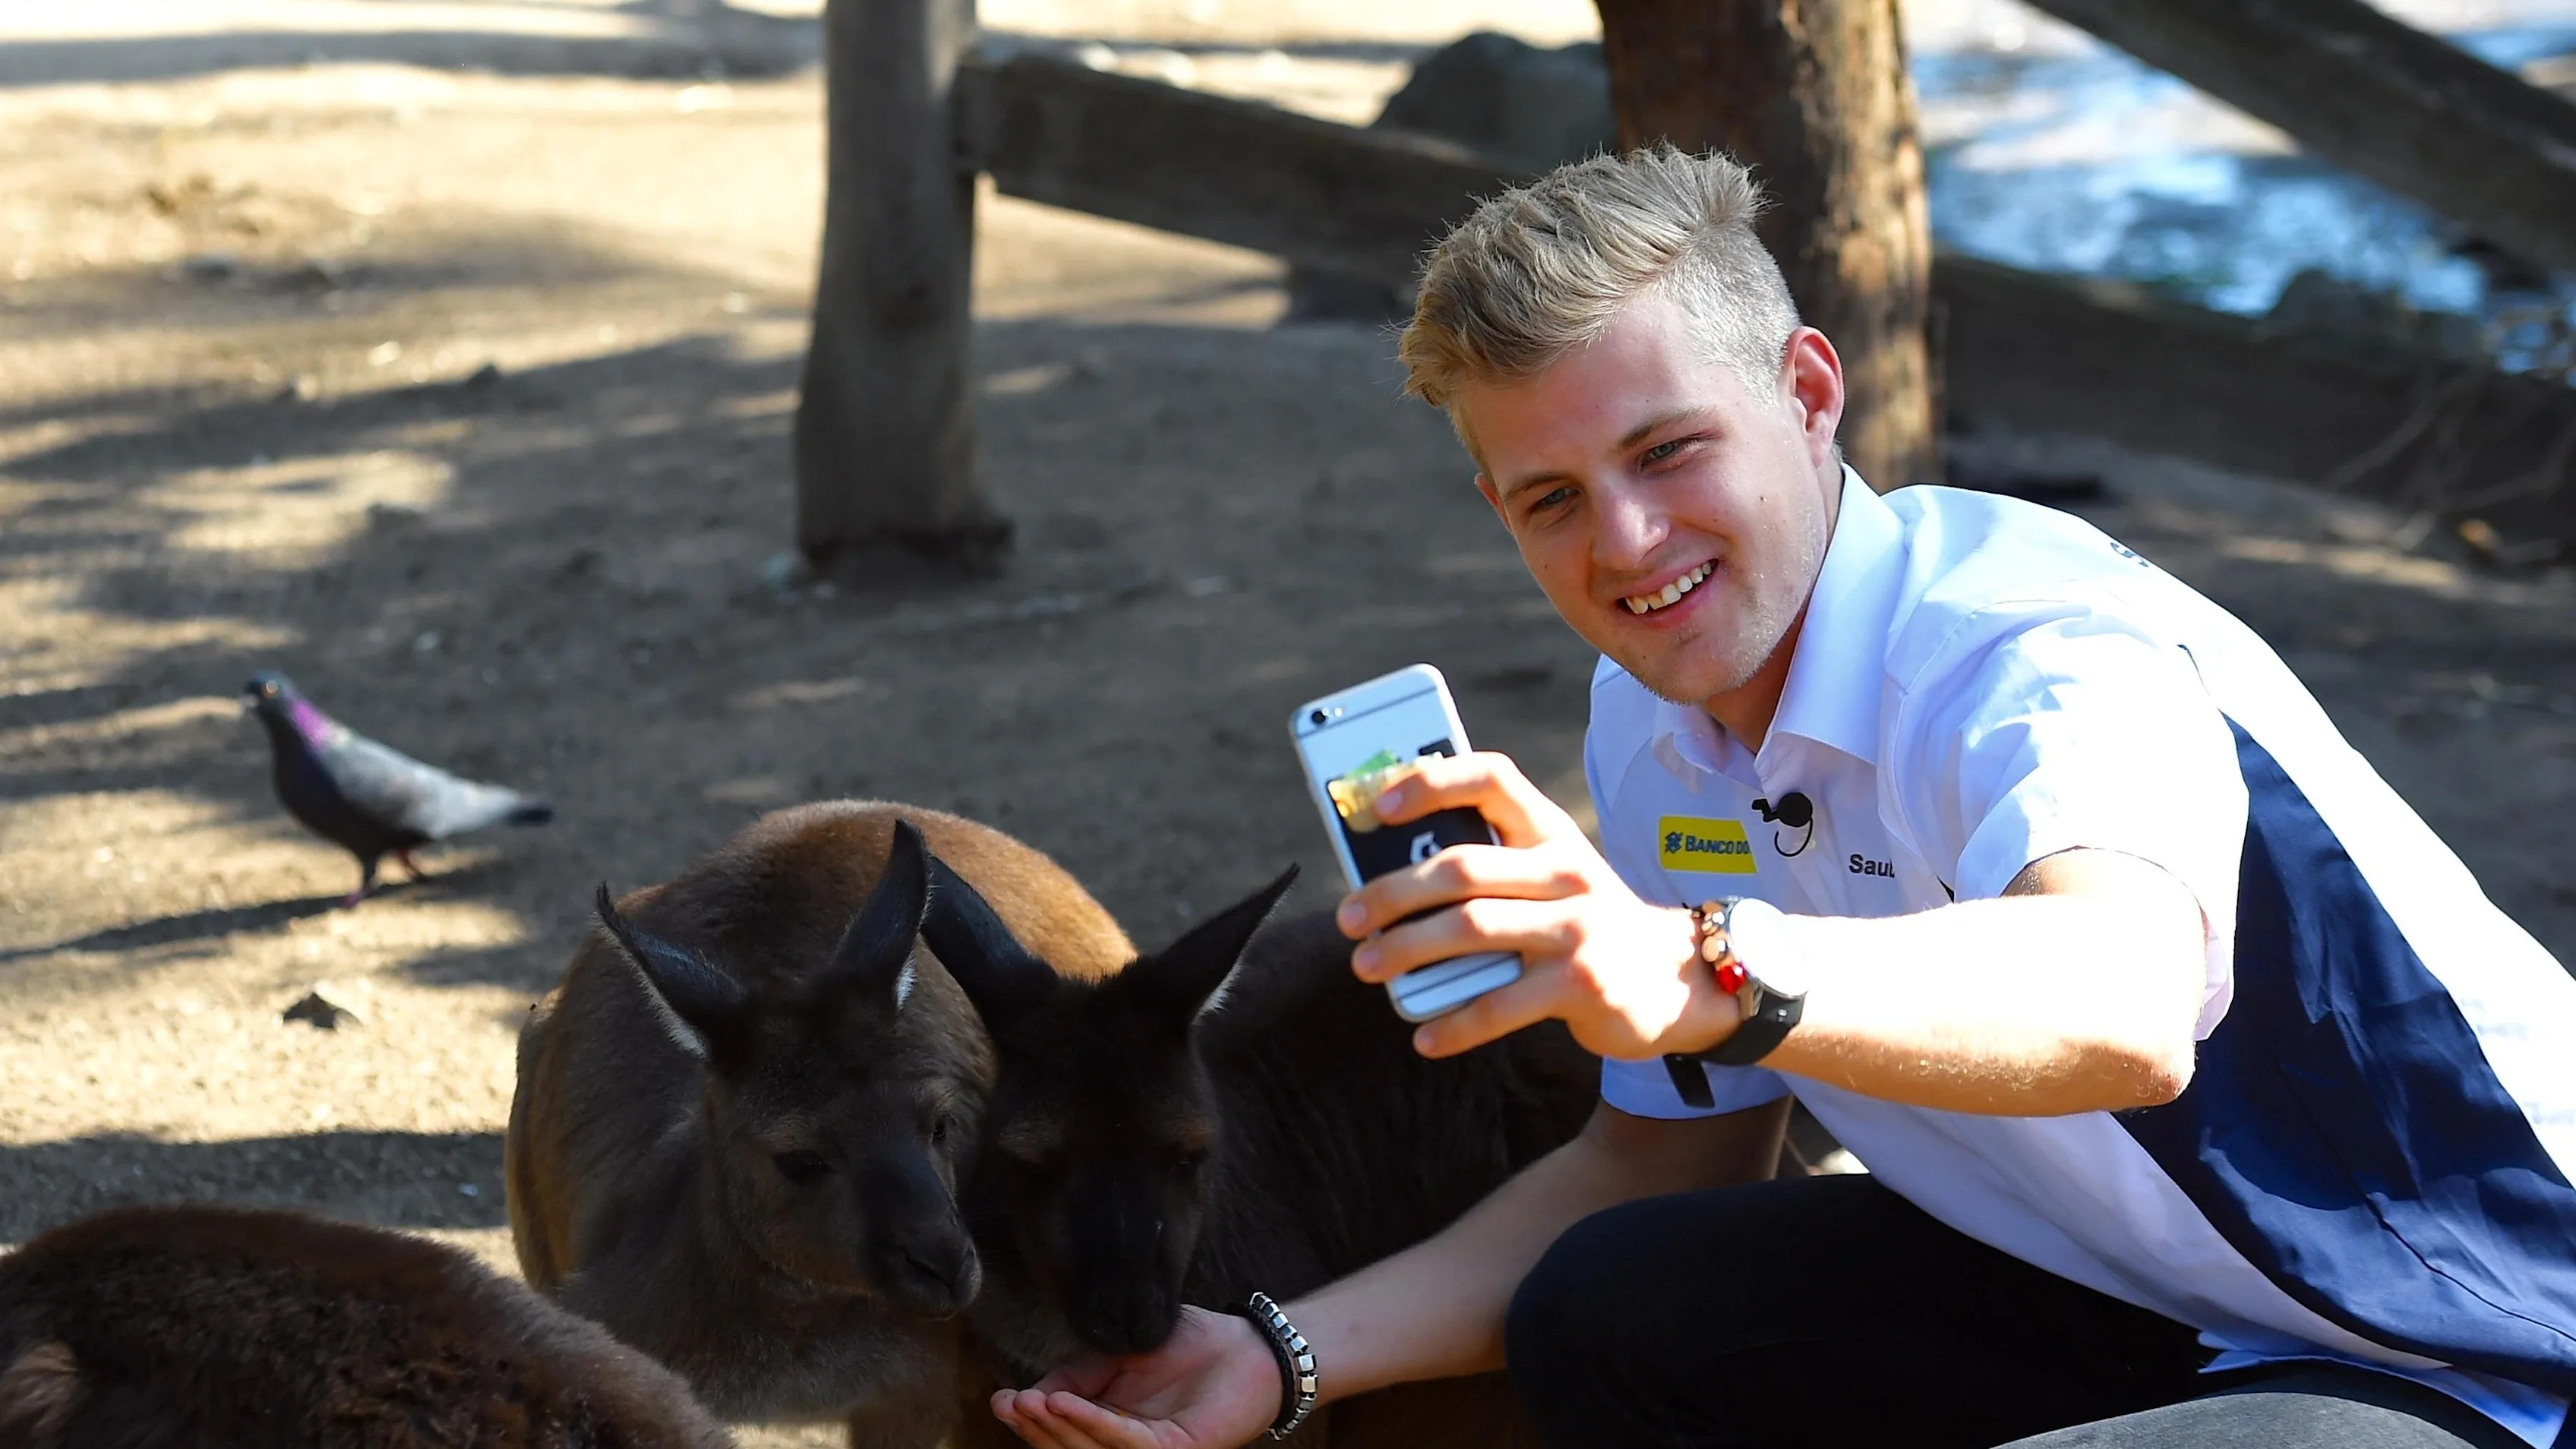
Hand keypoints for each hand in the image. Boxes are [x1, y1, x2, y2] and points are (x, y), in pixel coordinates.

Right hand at [991, 1306, 1281, 1448]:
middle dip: (1036, 1429)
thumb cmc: (1191, 1346)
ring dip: (1057, 1429)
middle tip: (1008, 1403)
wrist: (1249, 1344)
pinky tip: (1066, 1404)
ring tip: (1029, 1402)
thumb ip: (1079, 1374)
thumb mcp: (1120, 1354)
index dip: (1031, 1421)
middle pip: (1072, 1448)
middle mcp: (1130, 1446)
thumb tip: (1033, 1396)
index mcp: (1115, 1427)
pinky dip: (1094, 1423)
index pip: (1065, 1434)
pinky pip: (1128, 1442)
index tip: (1001, 1399)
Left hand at [1337, 750, 1736, 1060]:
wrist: (1677, 979)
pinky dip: (1455, 1022)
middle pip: (1462, 866)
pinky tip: (1424, 1035)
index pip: (1492, 778)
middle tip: (1348, 918)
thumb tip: (1386, 882)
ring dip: (1408, 949)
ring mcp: (1577, 927)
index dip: (1432, 783)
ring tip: (1366, 965)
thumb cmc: (1584, 923)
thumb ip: (1490, 867)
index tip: (1379, 807)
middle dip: (1392, 892)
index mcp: (1551, 831)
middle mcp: (1566, 870)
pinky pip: (1501, 1003)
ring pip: (1471, 929)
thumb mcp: (1551, 877)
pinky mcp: (1584, 984)